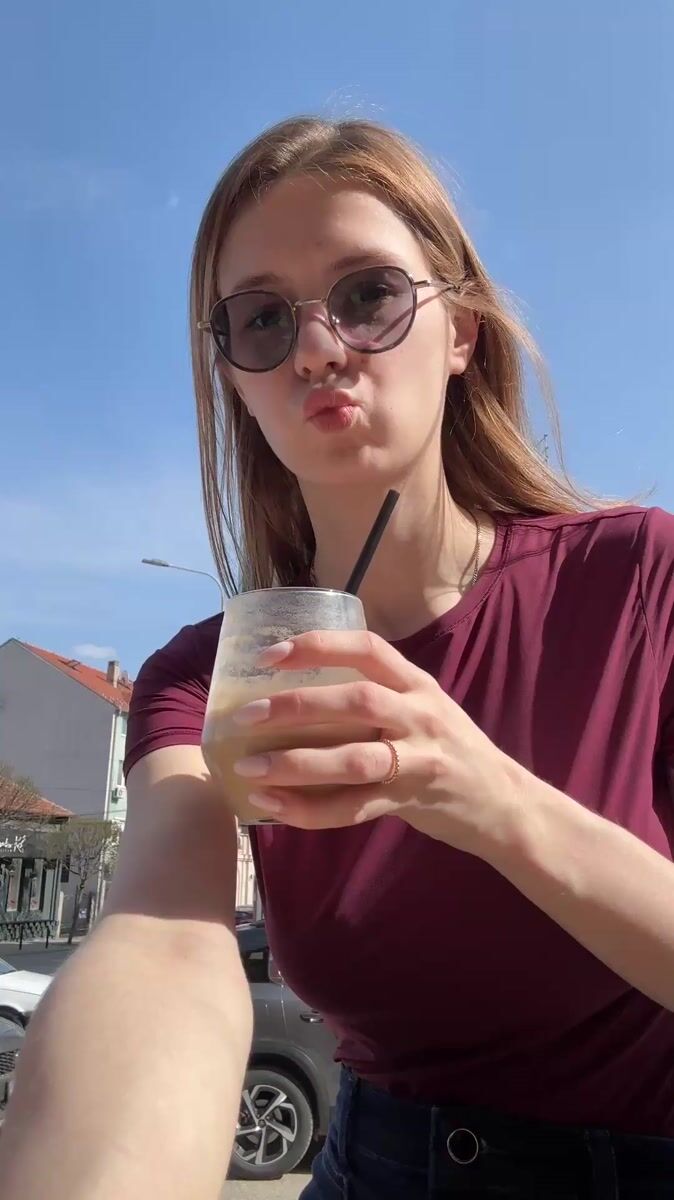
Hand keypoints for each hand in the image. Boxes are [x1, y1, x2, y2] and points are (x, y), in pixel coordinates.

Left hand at [231, 630, 518, 856]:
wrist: (503, 804)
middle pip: (356, 701)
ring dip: (295, 762)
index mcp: (417, 684)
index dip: (317, 645)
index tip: (269, 654)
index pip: (367, 649)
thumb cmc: (449, 749)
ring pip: (353, 759)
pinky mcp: (411, 802)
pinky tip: (273, 805)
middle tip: (246, 715)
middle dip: (296, 705)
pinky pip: (354, 808)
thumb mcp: (424, 707)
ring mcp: (419, 761)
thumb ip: (378, 694)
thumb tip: (299, 690)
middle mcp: (420, 716)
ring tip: (249, 766)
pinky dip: (309, 810)